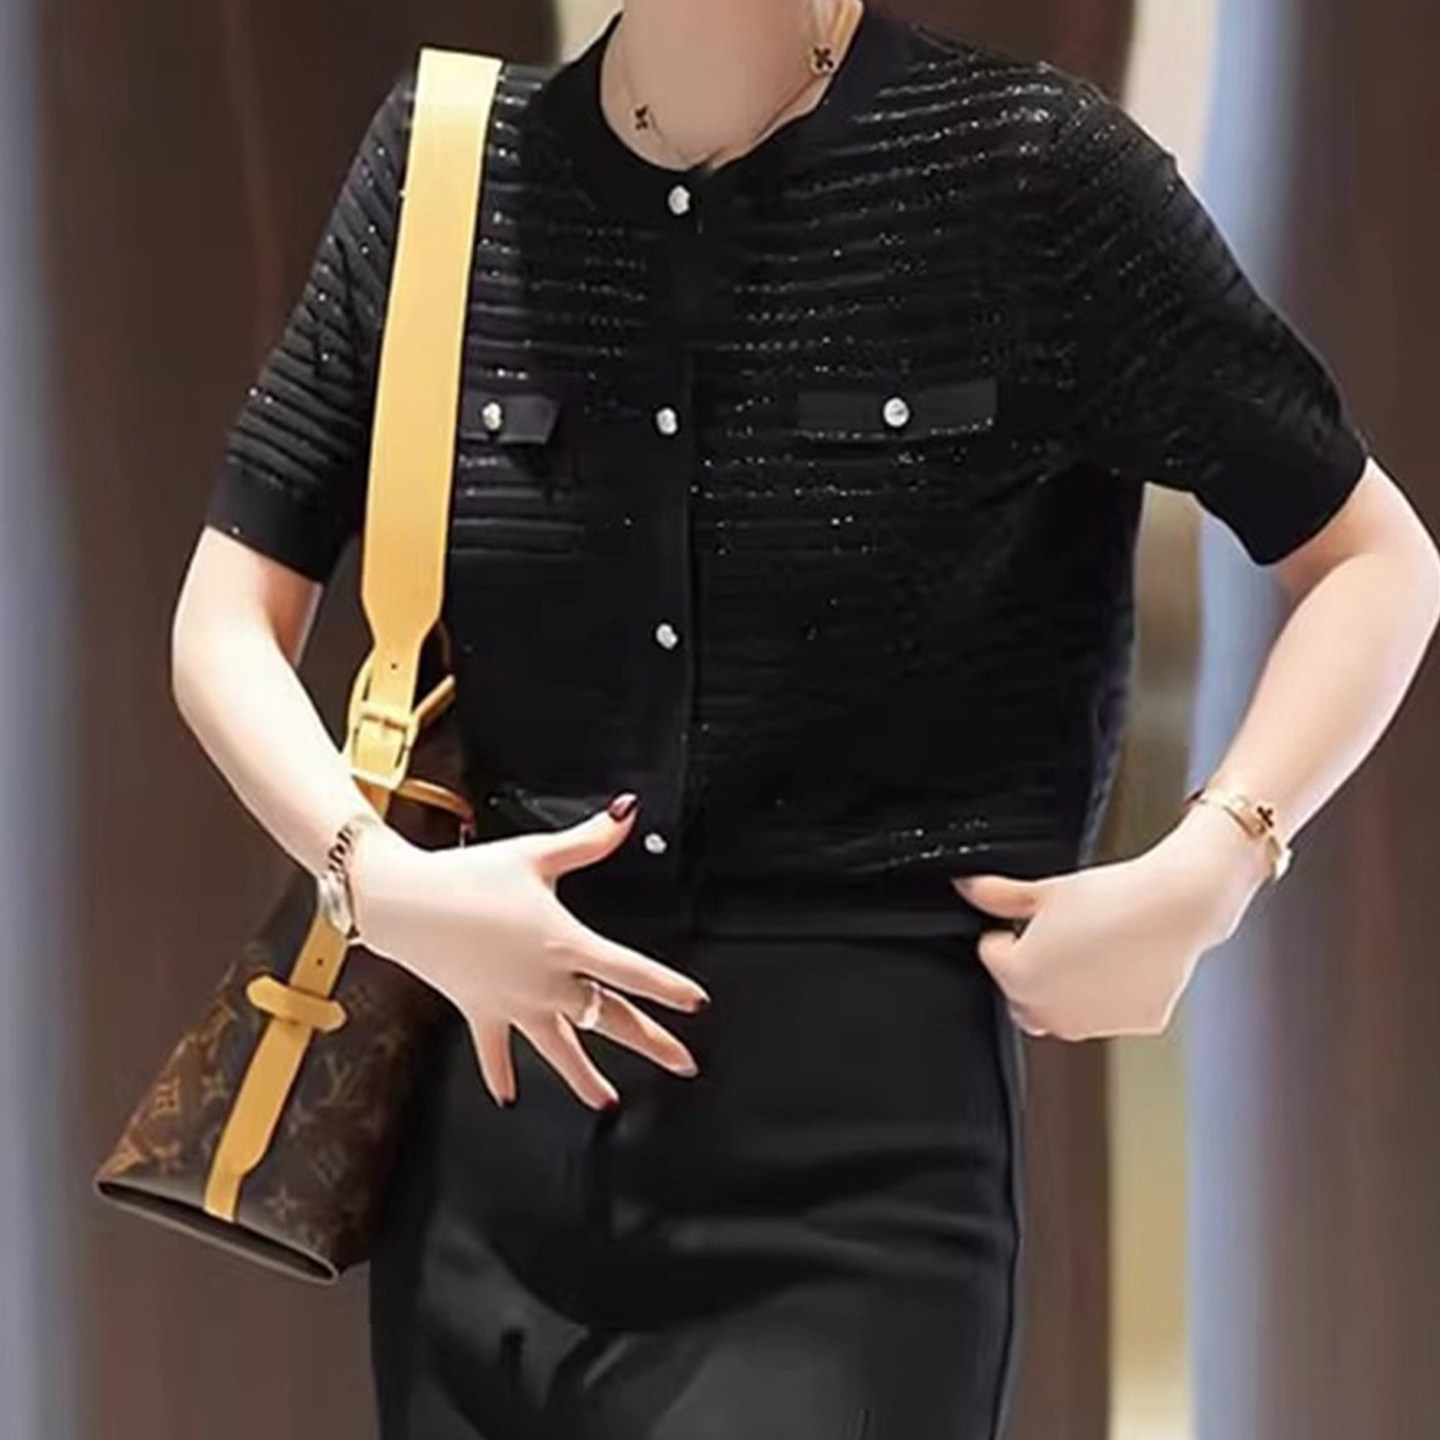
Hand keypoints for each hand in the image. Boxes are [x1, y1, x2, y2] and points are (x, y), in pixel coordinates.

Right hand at [347, 796, 709, 1109]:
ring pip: (560, 1049)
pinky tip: (509, 1098)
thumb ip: (588, 840)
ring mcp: (513, 1003)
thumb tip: (627, 812)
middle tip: (683, 1064)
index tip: (695, 1004)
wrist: (405, 902)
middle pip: (610, 1018)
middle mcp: (545, 982)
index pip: (631, 971)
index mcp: (566, 943)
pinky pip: (495, 1051)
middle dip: (652, 1042)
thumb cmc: (469, 875)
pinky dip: (500, 1075)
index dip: (668, 988)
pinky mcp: (481, 1012)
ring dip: (586, 1078)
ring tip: (608, 1101)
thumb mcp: (535, 854)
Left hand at [950, 803, 1270, 1040]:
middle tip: (1060, 937)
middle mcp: (1051, 1012)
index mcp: (1020, 978)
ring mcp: (1092, 1025)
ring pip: (1064, 1011)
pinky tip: (1122, 965)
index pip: (994, 957)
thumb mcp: (1044, 889)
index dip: (1009, 935)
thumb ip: (995, 894)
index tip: (1028, 923)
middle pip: (1023, 993)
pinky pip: (1108, 1014)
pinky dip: (1109, 996)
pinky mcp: (1131, 1025)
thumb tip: (967, 887)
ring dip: (1067, 989)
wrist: (1176, 905)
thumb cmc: (1113, 897)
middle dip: (1031, 970)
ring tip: (1092, 947)